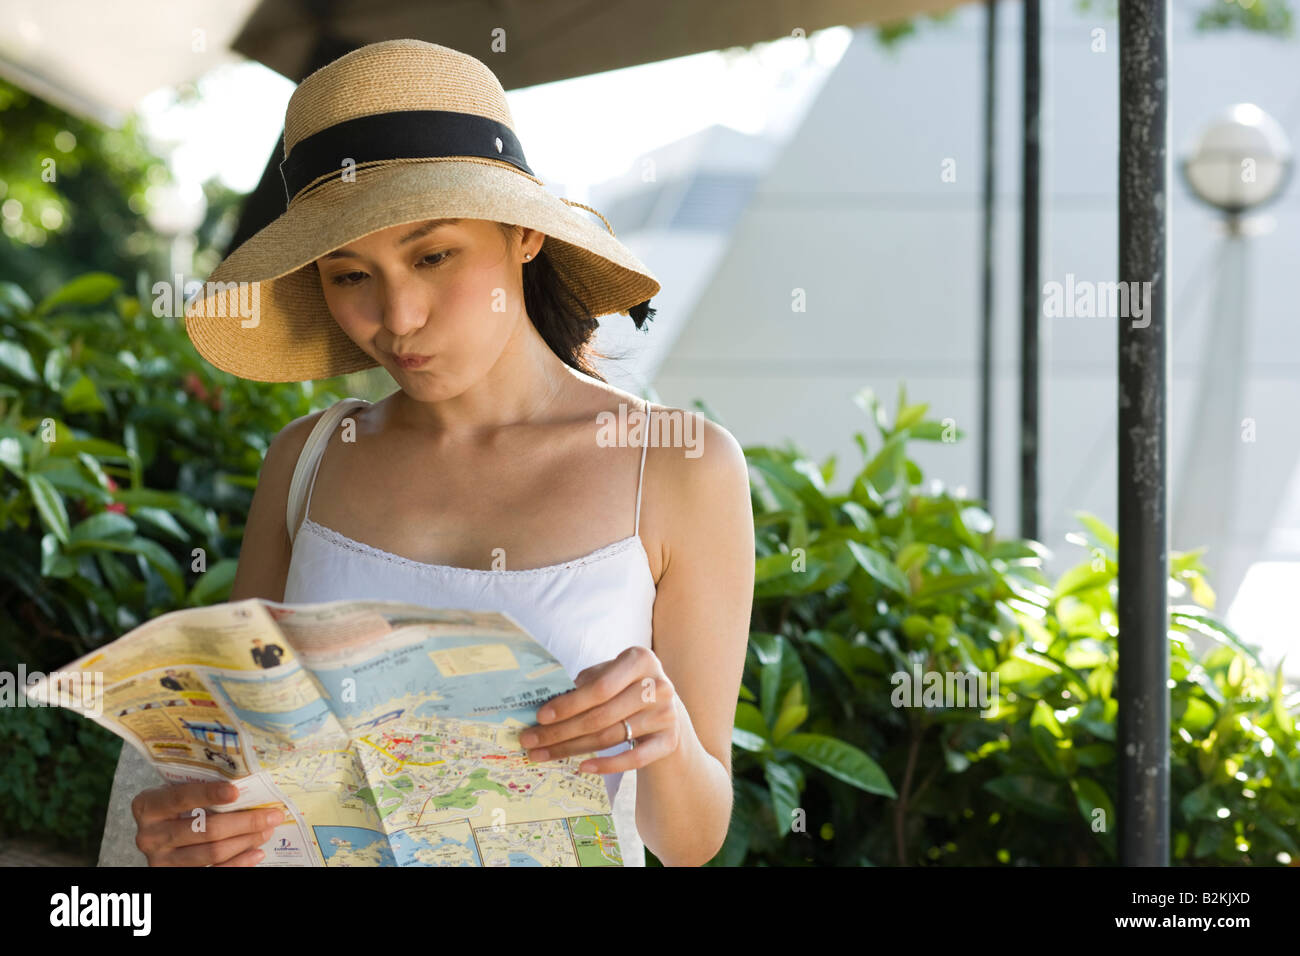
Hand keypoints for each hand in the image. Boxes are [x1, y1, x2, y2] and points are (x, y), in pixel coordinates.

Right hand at [132, 781, 281, 866]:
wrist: (159, 831)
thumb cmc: (177, 805)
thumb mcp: (180, 790)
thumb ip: (203, 787)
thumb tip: (251, 783)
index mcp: (148, 806)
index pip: (181, 798)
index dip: (209, 794)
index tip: (236, 791)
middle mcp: (149, 835)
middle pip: (205, 829)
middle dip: (244, 822)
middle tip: (272, 815)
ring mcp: (160, 859)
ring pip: (212, 852)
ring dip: (246, 841)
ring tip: (267, 830)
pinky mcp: (174, 875)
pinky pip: (213, 871)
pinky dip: (239, 862)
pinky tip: (257, 852)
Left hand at [519, 645, 681, 773]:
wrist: (663, 707)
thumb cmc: (624, 688)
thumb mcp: (609, 675)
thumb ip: (583, 685)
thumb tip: (542, 707)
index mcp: (640, 659)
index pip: (600, 687)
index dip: (569, 704)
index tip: (541, 717)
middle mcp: (659, 685)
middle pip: (602, 715)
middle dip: (561, 731)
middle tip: (531, 742)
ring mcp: (667, 714)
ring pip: (611, 737)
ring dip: (572, 749)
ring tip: (544, 754)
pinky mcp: (669, 741)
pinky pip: (634, 758)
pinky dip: (606, 765)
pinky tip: (582, 767)